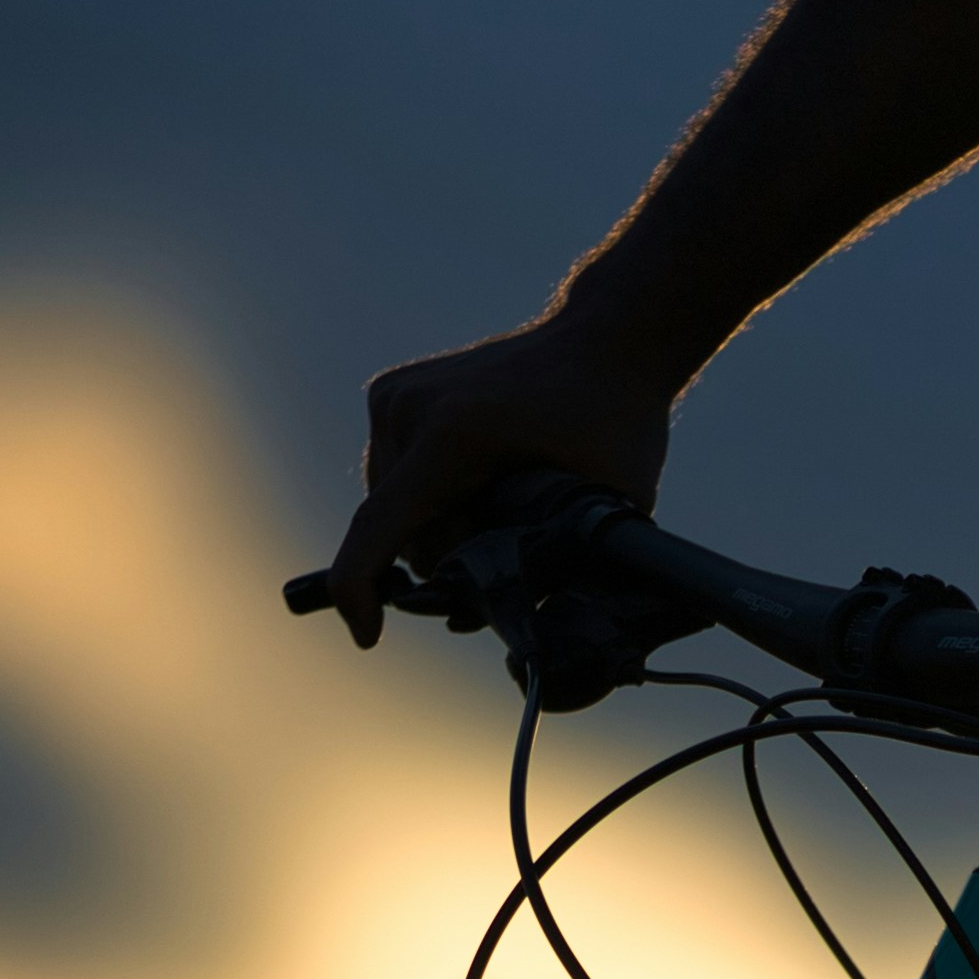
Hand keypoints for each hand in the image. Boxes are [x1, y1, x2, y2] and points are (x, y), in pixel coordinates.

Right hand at [321, 310, 678, 646]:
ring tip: (502, 515)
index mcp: (454, 434)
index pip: (379, 528)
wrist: (606, 340)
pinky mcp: (391, 394)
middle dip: (443, 564)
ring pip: (391, 509)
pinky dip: (428, 500)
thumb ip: (568, 569)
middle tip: (507, 567)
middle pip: (398, 533)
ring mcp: (394, 396)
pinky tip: (479, 489)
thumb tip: (529, 632)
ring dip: (437, 531)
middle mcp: (408, 407)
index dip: (362, 592)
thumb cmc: (616, 421)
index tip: (370, 637)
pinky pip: (393, 477)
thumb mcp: (611, 505)